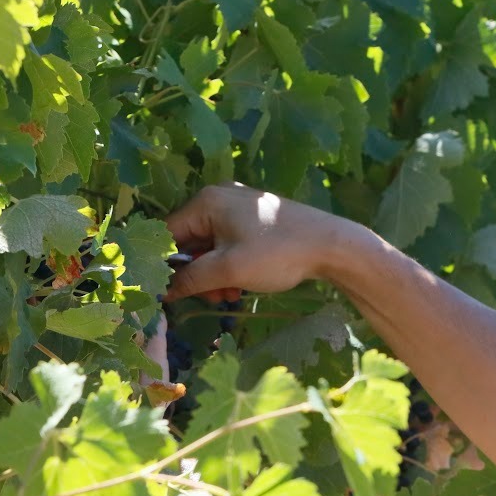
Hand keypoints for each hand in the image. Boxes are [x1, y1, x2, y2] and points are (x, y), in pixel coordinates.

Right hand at [163, 185, 362, 302]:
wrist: (334, 245)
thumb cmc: (278, 253)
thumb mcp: (228, 270)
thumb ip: (190, 279)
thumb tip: (161, 291)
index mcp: (206, 201)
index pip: (166, 235)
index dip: (164, 266)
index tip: (169, 293)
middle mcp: (219, 197)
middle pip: (189, 241)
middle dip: (196, 274)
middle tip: (210, 298)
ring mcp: (239, 207)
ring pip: (210, 246)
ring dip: (213, 275)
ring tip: (228, 296)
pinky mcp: (256, 219)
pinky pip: (229, 244)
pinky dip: (229, 266)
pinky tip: (239, 287)